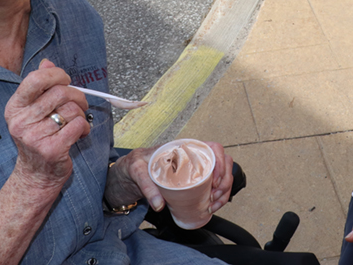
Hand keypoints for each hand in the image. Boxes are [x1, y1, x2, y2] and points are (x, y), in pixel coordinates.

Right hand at [4, 59, 89, 189]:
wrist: (35, 175)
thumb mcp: (32, 111)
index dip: (56, 75)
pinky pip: (77, 125)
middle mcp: (21, 122)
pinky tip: (80, 133)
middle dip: (76, 95)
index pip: (35, 80)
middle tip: (80, 103)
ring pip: (71, 110)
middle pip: (59, 93)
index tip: (66, 80)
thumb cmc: (38, 138)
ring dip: (80, 114)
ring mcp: (34, 137)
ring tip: (76, 122)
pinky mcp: (51, 150)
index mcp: (14, 108)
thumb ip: (40, 86)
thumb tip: (47, 62)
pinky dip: (84, 127)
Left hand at [108, 142, 233, 212]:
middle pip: (223, 163)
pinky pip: (215, 187)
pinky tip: (212, 205)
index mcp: (184, 148)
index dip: (220, 162)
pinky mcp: (193, 183)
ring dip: (224, 191)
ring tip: (214, 203)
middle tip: (214, 195)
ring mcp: (196, 170)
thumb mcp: (137, 171)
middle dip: (225, 181)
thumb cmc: (134, 165)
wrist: (127, 174)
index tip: (215, 179)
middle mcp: (194, 157)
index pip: (213, 147)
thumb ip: (146, 186)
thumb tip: (159, 204)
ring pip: (222, 176)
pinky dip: (219, 197)